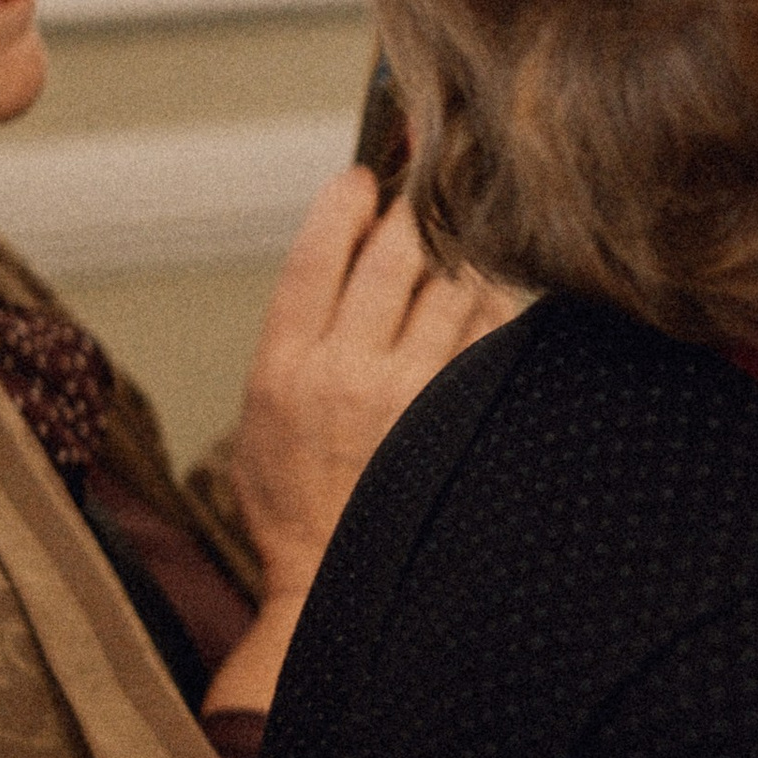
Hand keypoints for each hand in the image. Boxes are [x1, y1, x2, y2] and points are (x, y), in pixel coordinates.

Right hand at [200, 168, 514, 715]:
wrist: (333, 583)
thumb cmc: (293, 498)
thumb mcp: (259, 414)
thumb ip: (295, 337)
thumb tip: (343, 259)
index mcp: (283, 364)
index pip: (313, 254)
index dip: (342, 201)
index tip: (362, 174)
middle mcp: (345, 371)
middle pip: (393, 255)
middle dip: (415, 206)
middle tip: (430, 179)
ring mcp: (410, 395)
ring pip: (455, 286)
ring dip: (465, 250)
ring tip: (467, 234)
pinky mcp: (460, 419)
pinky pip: (491, 337)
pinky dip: (498, 305)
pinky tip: (496, 294)